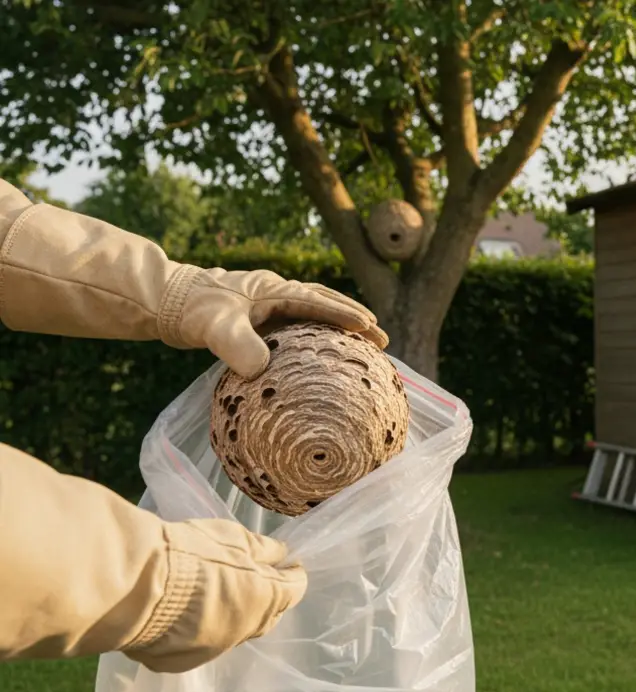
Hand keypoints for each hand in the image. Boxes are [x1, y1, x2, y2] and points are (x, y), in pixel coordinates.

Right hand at [120, 519, 306, 673]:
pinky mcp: (180, 662)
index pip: (295, 588)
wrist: (134, 588)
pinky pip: (199, 646)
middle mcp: (246, 630)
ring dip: (231, 615)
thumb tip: (282, 555)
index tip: (285, 562)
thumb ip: (264, 550)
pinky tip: (182, 615)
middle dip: (266, 596)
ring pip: (233, 632)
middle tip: (251, 576)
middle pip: (267, 614)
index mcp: (266, 599)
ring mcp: (213, 650)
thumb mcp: (233, 539)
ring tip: (213, 594)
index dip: (292, 572)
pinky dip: (198, 631)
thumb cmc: (190, 555)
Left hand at [162, 265, 388, 379]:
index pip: (317, 302)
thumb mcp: (213, 329)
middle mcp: (277, 293)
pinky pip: (300, 323)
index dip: (345, 315)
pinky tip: (323, 352)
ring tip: (365, 341)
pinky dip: (319, 332)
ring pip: (316, 311)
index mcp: (273, 291)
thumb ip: (237, 346)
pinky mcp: (262, 318)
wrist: (165, 300)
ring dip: (340, 324)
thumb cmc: (191, 310)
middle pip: (326, 303)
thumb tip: (262, 369)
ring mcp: (270, 304)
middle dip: (355, 318)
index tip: (370, 328)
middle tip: (382, 338)